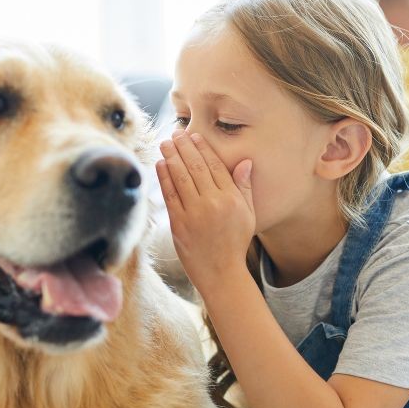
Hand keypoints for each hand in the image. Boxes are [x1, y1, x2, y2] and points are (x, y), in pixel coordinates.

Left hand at [156, 130, 254, 295]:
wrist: (221, 273)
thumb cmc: (235, 243)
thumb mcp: (248, 215)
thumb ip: (244, 187)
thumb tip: (244, 161)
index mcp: (232, 199)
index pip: (215, 166)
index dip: (203, 149)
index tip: (194, 136)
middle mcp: (213, 203)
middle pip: (196, 167)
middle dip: (184, 147)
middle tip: (175, 133)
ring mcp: (194, 214)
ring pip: (181, 178)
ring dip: (171, 157)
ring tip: (165, 143)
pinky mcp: (179, 224)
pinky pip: (170, 195)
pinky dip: (164, 178)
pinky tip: (160, 164)